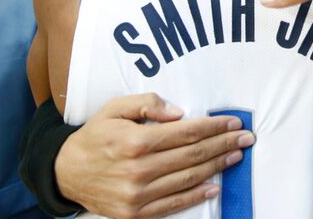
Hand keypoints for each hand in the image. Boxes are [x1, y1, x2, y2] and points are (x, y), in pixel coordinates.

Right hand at [56, 93, 254, 218]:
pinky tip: (214, 186)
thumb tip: (179, 113)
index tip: (233, 122)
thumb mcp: (115, 108)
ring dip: (216, 166)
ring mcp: (138, 194)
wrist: (65, 173)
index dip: (214, 127)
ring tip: (236, 156)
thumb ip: (147, 104)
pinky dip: (196, 196)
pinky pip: (173, 204)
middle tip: (246, 137)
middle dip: (224, 144)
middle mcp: (139, 169)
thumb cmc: (95, 136)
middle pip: (193, 155)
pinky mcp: (136, 213)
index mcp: (136, 140)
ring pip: (188, 178)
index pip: (186, 132)